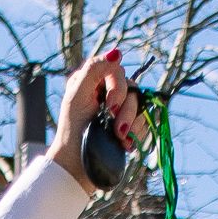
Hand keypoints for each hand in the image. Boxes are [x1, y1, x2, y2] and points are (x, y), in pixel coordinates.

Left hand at [49, 48, 140, 192]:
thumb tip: (116, 53)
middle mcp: (107, 92)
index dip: (117, 86)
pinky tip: (124, 144)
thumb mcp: (77, 96)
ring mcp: (120, 111)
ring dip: (130, 124)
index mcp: (93, 81)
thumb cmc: (73, 131)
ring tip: (118, 138)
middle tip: (114, 125)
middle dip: (125, 109)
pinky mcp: (128, 127)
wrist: (78, 165)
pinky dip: (136, 134)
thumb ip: (94, 70)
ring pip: (140, 106)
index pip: (116, 69)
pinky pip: (145, 123)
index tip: (109, 105)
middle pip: (132, 88)